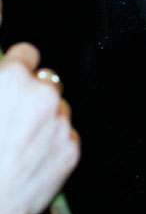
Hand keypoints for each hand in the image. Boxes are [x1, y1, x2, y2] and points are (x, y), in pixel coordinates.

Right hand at [0, 43, 79, 213]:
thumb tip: (5, 76)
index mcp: (12, 79)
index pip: (26, 53)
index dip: (16, 68)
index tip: (14, 79)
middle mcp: (42, 95)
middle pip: (46, 82)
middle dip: (33, 96)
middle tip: (13, 120)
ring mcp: (60, 122)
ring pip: (58, 110)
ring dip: (46, 121)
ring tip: (19, 145)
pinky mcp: (72, 148)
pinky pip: (66, 136)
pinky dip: (53, 145)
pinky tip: (31, 161)